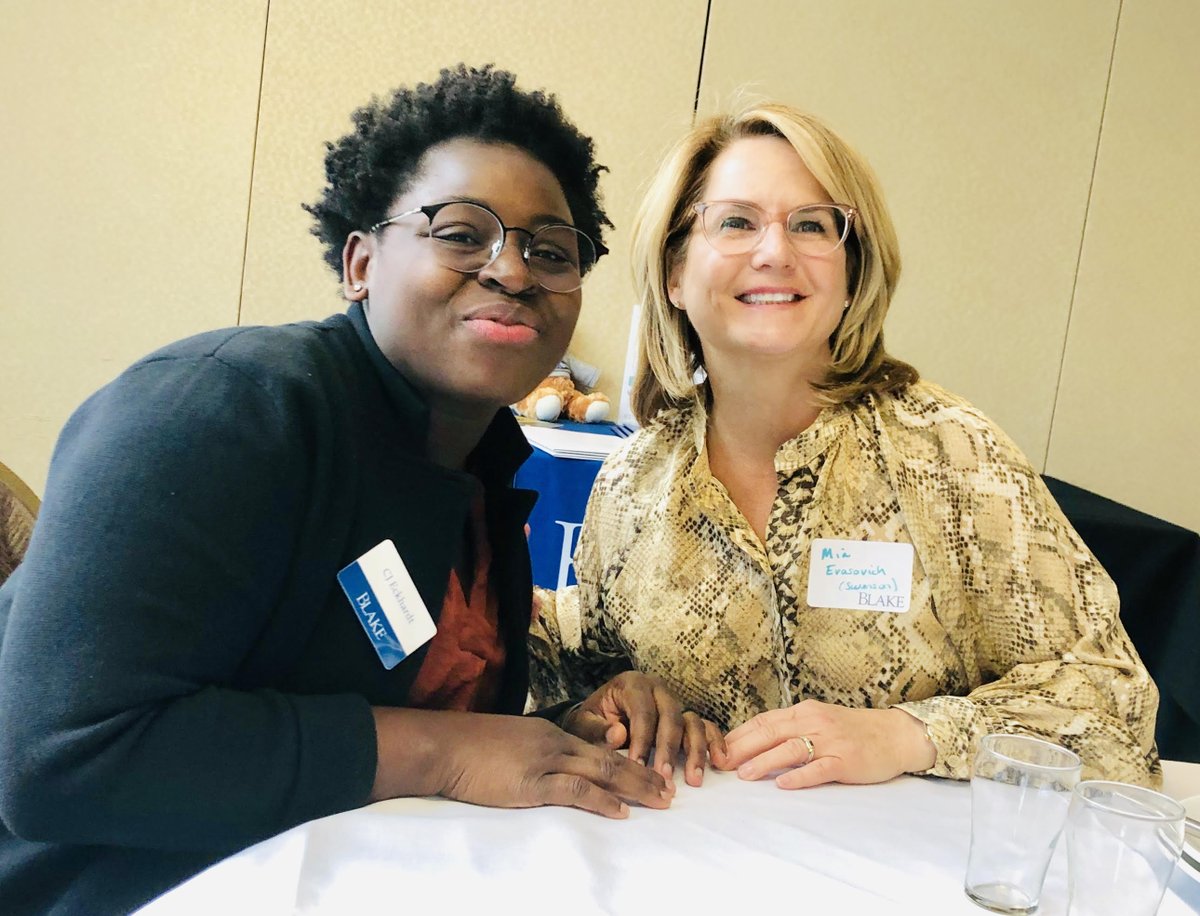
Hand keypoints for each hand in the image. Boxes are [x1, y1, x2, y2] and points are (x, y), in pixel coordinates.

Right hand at [371, 708, 671, 817]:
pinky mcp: (532, 783)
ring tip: (659, 801)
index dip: (626, 761)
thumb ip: (530, 753)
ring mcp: (545, 761)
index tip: (648, 773)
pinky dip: (603, 801)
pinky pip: (577, 791)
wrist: (444, 746)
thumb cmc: (467, 747)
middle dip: (643, 775)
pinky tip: (621, 812)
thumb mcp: (507, 743)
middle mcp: (554, 742)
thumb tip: (541, 772)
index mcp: (548, 733)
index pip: (596, 747)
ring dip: (635, 788)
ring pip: (603, 771)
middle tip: (668, 790)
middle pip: (610, 757)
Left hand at [560, 672, 726, 786]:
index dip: (641, 739)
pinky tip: (719, 762)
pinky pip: (705, 727)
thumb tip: (618, 735)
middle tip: (664, 777)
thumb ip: (596, 729)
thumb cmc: (592, 721)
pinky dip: (714, 743)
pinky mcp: (685, 718)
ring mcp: (675, 703)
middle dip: (668, 749)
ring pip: (692, 722)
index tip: (636, 766)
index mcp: (633, 684)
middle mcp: (658, 689)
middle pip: (671, 716)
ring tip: (693, 779)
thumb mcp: (584, 723)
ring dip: (694, 751)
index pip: (643, 711)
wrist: (597, 718)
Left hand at [716, 700, 935, 788]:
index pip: (764, 720)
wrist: (895, 735)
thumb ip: (792, 729)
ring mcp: (830, 741)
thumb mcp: (819, 721)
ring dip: (764, 761)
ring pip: (790, 749)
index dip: (739, 735)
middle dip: (742, 748)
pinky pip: (818, 768)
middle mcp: (814, 722)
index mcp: (804, 712)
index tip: (717, 748)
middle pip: (770, 732)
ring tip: (744, 775)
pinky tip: (783, 784)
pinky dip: (799, 776)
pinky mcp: (846, 761)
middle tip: (721, 763)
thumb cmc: (853, 731)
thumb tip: (756, 742)